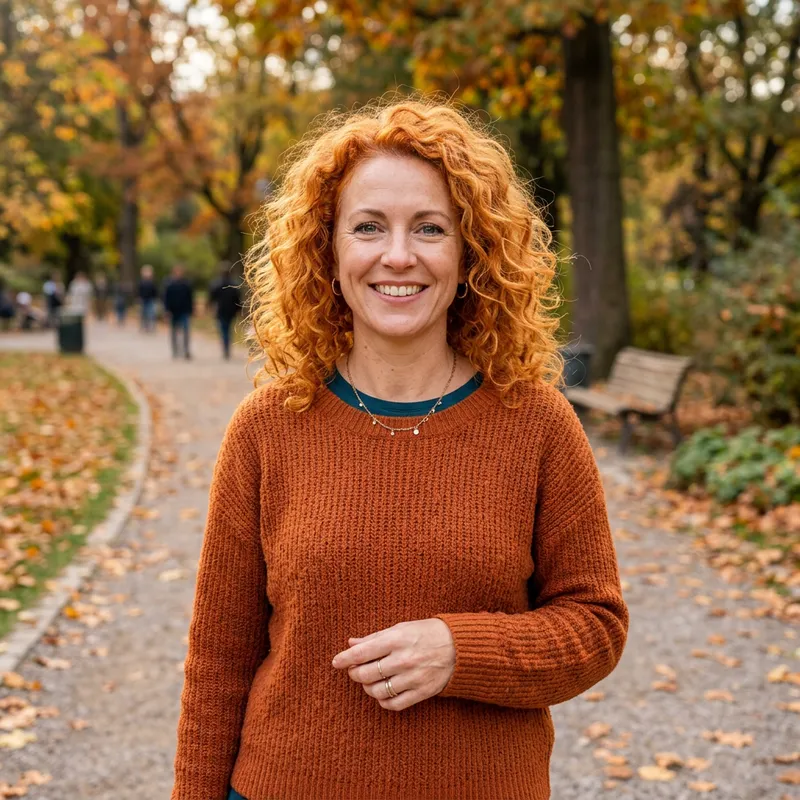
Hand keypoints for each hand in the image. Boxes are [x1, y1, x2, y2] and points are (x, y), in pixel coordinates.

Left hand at [332, 619, 455, 710]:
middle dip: (355, 674)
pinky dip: (383, 701)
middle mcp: (404, 659)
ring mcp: (413, 677)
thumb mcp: (401, 628)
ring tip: (369, 682)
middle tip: (355, 671)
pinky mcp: (422, 692)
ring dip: (368, 688)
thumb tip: (351, 643)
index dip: (345, 658)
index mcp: (397, 639)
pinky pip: (394, 704)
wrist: (459, 647)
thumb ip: (375, 637)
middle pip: (367, 674)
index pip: (363, 652)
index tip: (336, 662)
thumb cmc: (426, 633)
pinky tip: (383, 693)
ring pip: (378, 691)